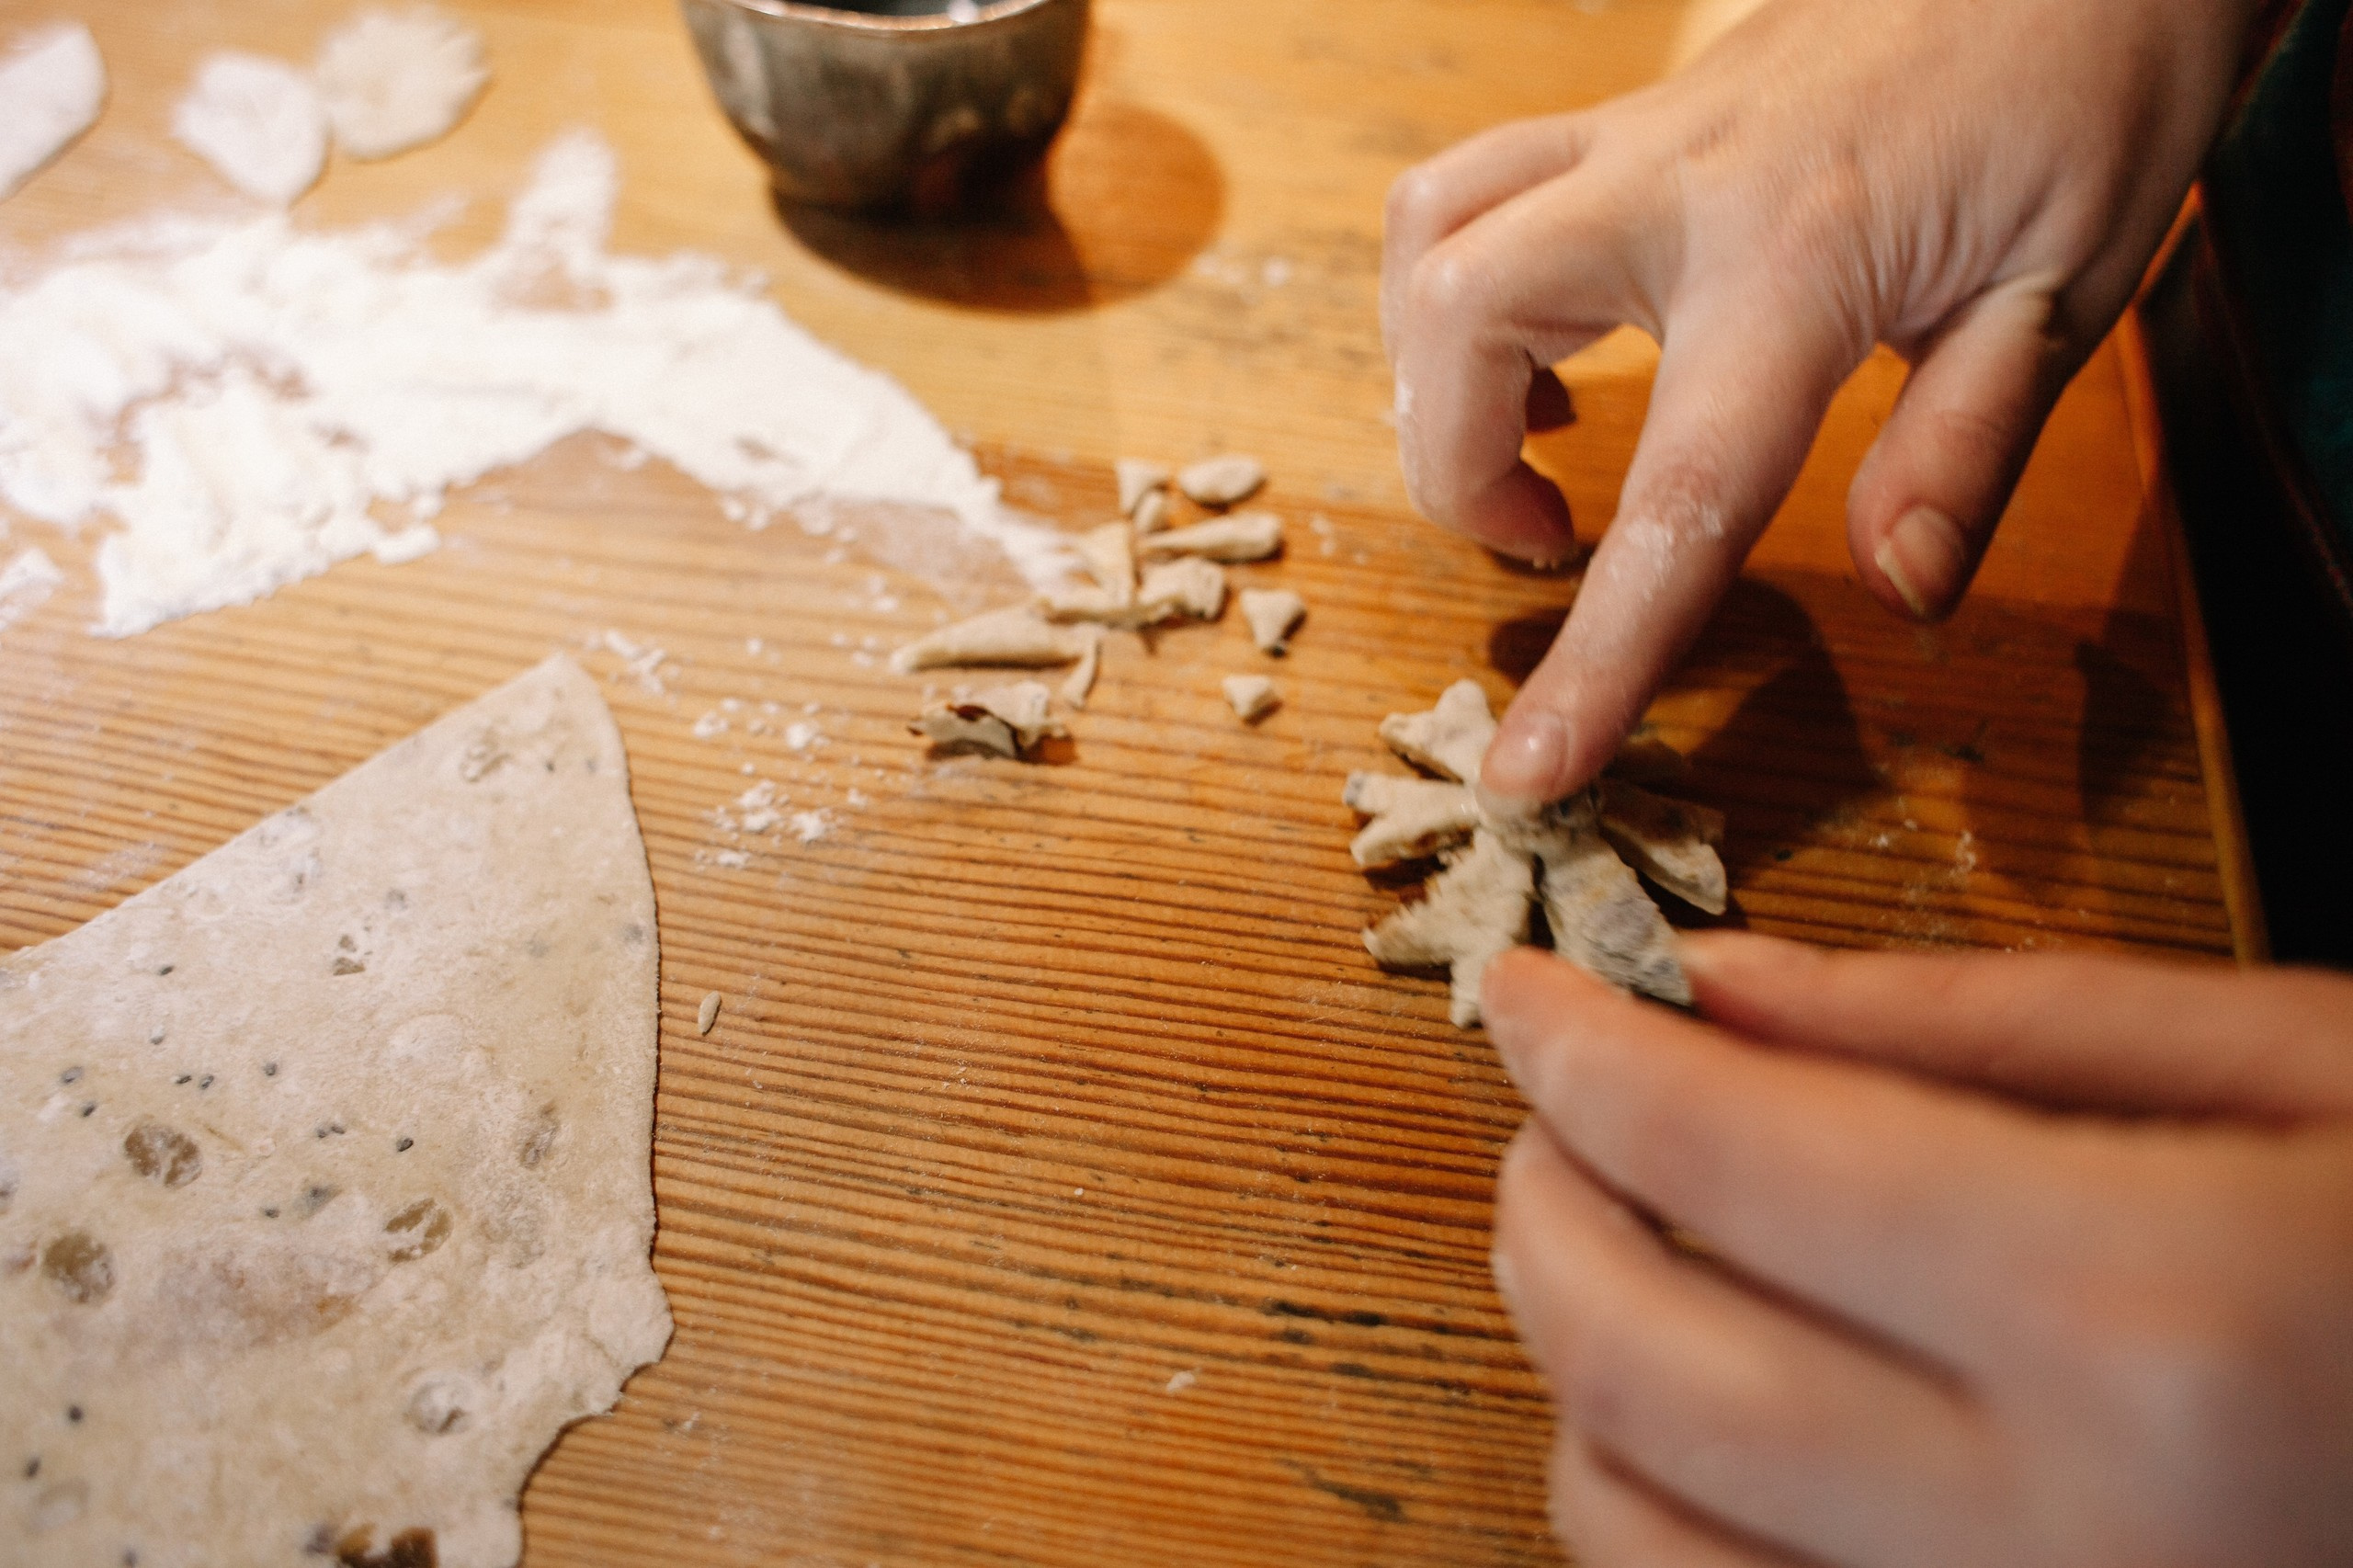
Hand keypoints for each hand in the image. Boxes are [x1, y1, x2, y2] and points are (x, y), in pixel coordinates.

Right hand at [1382, 0, 2253, 802]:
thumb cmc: (2093, 80)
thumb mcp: (2072, 279)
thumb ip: (1967, 443)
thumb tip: (1901, 592)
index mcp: (1801, 255)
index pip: (1679, 495)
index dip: (1597, 656)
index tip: (1526, 773)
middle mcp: (1680, 182)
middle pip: (1458, 326)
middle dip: (1457, 472)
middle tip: (1547, 542)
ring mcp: (1639, 130)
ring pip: (1429, 238)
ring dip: (1436, 373)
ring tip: (1534, 449)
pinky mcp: (1632, 109)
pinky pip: (1472, 186)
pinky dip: (1457, 285)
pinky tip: (1555, 349)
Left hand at [1483, 934, 2352, 1567]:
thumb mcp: (2309, 1071)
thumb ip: (1979, 1030)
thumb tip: (1717, 985)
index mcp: (2152, 1317)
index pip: (1728, 1150)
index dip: (1578, 1048)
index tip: (1523, 986)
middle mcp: (2064, 1539)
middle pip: (1632, 1353)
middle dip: (1541, 1198)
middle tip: (1559, 1104)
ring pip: (1632, 1532)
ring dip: (1578, 1366)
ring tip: (1630, 1247)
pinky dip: (1662, 1517)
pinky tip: (1718, 1416)